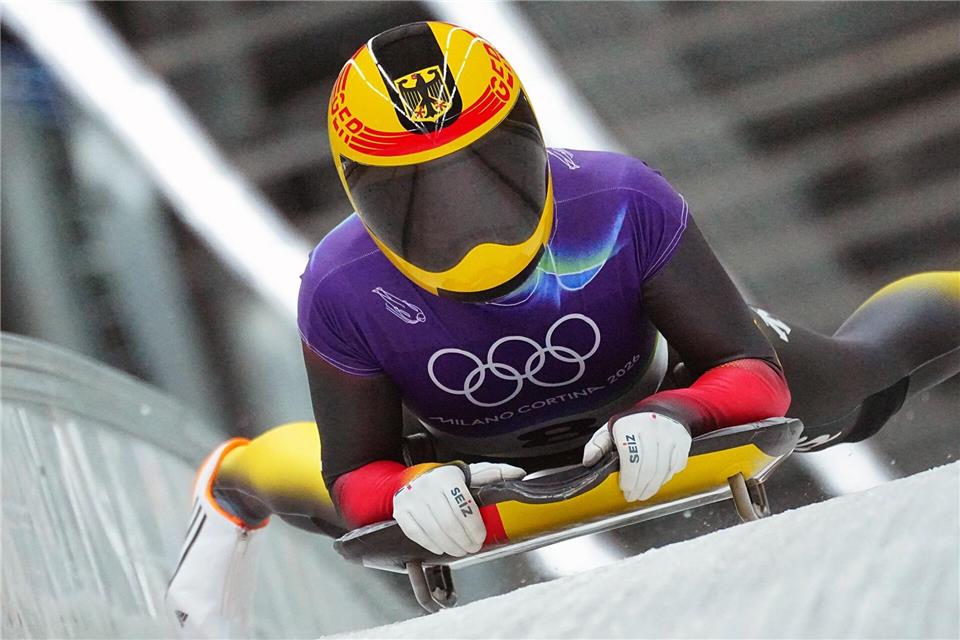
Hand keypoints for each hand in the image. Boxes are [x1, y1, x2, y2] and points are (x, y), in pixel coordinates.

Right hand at [393, 462, 524, 555]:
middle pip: (449, 522)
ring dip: (450, 546)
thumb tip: (518, 474)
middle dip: (464, 540)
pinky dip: (432, 544)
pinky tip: (442, 547)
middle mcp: (427, 485)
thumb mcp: (470, 473)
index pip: (463, 506)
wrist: (416, 479)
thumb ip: (494, 474)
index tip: (480, 537)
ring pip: (434, 531)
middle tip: (472, 547)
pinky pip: (417, 534)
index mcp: (447, 476)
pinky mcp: (401, 512)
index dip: (474, 526)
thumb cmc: (447, 480)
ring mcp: (411, 499)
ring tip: (460, 549)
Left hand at [582, 412, 690, 501]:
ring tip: (644, 494)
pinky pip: (676, 466)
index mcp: (629, 425)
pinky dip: (667, 477)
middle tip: (634, 496)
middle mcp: (651, 428)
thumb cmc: (633, 424)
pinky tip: (658, 481)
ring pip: (663, 469)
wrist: (663, 409)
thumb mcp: (610, 430)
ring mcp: (669, 434)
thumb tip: (589, 461)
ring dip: (653, 487)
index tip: (625, 488)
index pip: (630, 457)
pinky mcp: (683, 440)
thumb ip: (598, 445)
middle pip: (648, 467)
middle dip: (640, 487)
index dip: (628, 478)